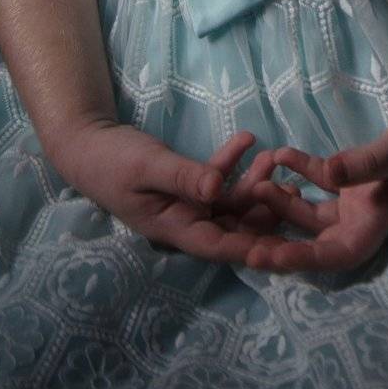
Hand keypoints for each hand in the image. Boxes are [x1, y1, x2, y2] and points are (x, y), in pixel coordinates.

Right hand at [59, 121, 299, 261]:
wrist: (90, 146)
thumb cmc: (114, 160)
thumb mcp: (148, 167)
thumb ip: (183, 176)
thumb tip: (216, 189)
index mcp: (174, 228)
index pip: (220, 246)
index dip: (252, 248)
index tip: (284, 248)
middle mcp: (185, 221)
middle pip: (233, 227)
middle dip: (265, 214)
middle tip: (297, 194)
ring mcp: (187, 204)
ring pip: (230, 202)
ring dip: (254, 183)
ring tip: (278, 160)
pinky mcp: (188, 185)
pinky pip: (218, 179)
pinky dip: (233, 163)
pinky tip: (250, 139)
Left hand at [243, 106, 387, 272]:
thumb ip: (366, 162)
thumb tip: (328, 173)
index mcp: (375, 225)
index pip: (330, 255)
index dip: (295, 259)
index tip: (260, 257)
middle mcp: (362, 222)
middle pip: (311, 242)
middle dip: (275, 239)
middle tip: (233, 235)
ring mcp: (356, 204)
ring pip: (309, 214)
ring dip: (280, 202)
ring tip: (250, 186)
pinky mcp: (354, 183)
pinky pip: (320, 183)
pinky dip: (300, 171)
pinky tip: (279, 153)